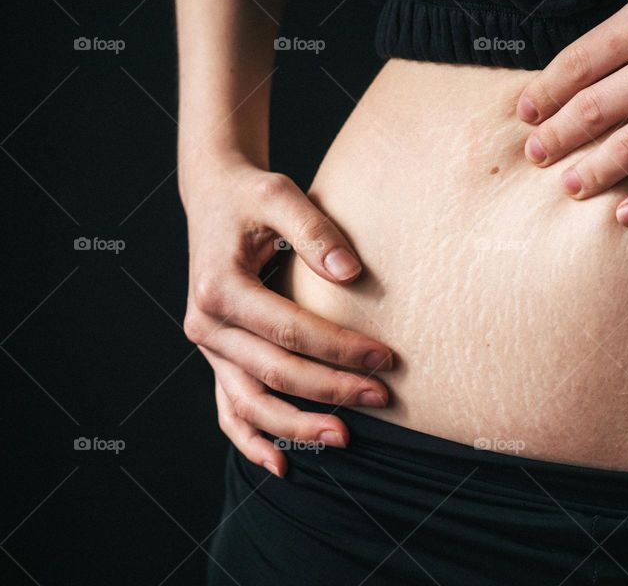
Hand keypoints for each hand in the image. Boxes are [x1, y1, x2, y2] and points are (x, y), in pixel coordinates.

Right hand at [181, 155, 392, 477]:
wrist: (214, 197)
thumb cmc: (251, 195)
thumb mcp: (280, 195)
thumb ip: (315, 231)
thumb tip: (352, 273)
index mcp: (218, 288)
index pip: (288, 330)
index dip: (339, 348)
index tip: (387, 358)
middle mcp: (206, 324)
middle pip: (274, 373)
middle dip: (331, 390)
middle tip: (383, 398)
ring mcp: (208, 346)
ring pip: (250, 403)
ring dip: (295, 427)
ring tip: (344, 440)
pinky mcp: (217, 356)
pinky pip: (229, 409)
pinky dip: (251, 440)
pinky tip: (282, 466)